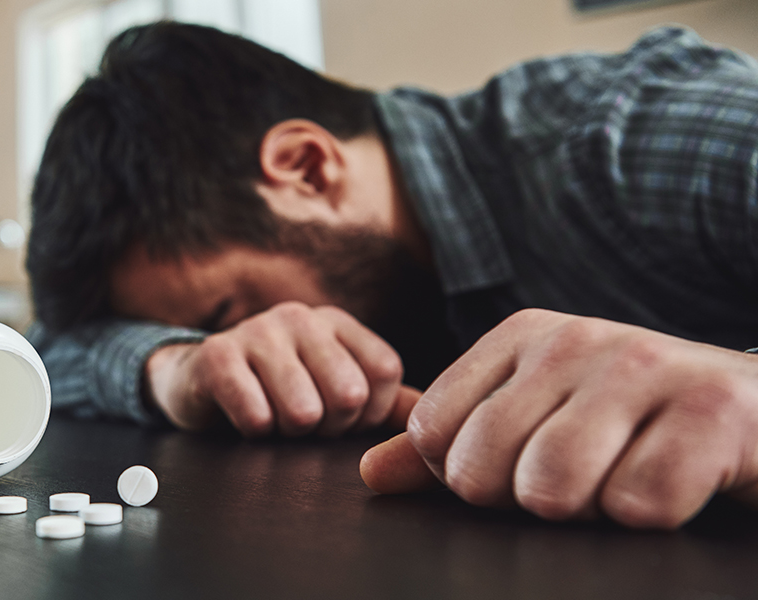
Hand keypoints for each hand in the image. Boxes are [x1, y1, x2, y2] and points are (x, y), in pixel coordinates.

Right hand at [145, 301, 414, 436]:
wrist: (197, 380)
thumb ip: (385, 401)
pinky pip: (256, 415)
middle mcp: (301, 316)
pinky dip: (255, 431)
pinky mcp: (218, 354)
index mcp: (336, 322)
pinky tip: (245, 417)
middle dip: (328, 428)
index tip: (342, 420)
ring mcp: (257, 330)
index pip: (385, 372)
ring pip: (304, 411)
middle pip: (349, 394)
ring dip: (288, 433)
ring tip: (273, 418)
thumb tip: (440, 418)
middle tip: (302, 423)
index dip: (369, 413)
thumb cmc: (273, 389)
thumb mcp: (329, 385)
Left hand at [360, 308, 757, 528]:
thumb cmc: (634, 424)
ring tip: (625, 479)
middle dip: (526, 500)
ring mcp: (644, 367)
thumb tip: (370, 474)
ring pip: (550, 487)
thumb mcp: (536, 420)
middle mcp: (574, 339)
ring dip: (587, 509)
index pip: (434, 434)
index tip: (525, 465)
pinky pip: (635, 504)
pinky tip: (677, 482)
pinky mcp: (711, 411)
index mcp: (521, 336)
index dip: (469, 478)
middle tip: (582, 480)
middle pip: (482, 468)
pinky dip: (652, 515)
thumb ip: (450, 446)